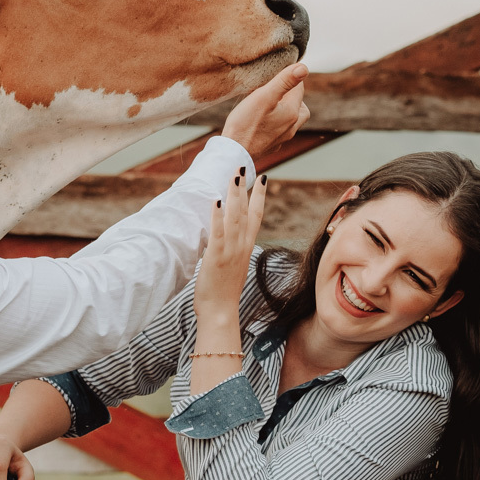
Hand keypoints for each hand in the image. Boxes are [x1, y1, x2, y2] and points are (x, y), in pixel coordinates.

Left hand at [193, 170, 266, 322]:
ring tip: (234, 176)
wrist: (221, 312)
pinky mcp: (216, 257)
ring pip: (234, 217)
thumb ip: (234, 250)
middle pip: (246, 212)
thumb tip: (230, 239)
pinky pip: (218, 233)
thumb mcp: (233, 266)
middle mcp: (241, 246)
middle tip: (244, 167)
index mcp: (246, 247)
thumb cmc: (224, 292)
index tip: (263, 179)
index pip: (256, 216)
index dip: (260, 197)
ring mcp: (230, 251)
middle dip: (246, 188)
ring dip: (234, 195)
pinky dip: (217, 216)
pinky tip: (217, 201)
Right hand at [222, 64, 308, 159]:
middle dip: (294, 96)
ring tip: (270, 104)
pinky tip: (262, 121)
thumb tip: (304, 68)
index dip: (289, 77)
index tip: (277, 72)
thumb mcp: (264, 97)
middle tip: (279, 89)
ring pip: (291, 121)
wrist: (234, 154)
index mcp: (292, 113)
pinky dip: (276, 123)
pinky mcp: (271, 146)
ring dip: (285, 110)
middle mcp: (291, 127)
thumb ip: (284, 81)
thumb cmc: (246, 124)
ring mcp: (282, 139)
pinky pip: (279, 131)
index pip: (299, 88)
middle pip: (301, 107)